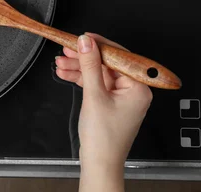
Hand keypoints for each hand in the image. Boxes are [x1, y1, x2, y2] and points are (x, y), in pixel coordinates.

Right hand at [55, 33, 151, 190]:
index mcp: (139, 87)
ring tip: (61, 62)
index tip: (83, 37)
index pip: (119, 57)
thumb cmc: (104, 138)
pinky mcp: (109, 102)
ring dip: (79, 68)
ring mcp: (121, 96)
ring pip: (98, 73)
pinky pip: (95, 83)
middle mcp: (133, 90)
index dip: (99, 45)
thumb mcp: (94, 95)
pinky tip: (66, 73)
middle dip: (84, 58)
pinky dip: (80, 78)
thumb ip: (90, 65)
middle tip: (67, 49)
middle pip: (107, 63)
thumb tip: (86, 42)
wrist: (99, 162)